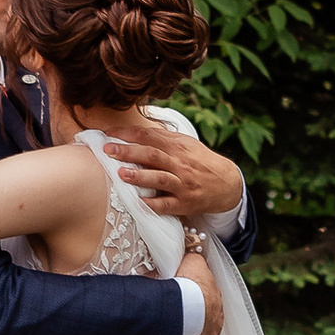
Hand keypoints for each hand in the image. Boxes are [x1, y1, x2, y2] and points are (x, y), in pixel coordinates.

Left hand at [106, 120, 243, 225]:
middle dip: (128, 152)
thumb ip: (163, 138)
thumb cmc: (199, 162)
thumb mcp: (186, 144)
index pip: (149, 136)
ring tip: (120, 174)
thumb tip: (136, 129)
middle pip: (152, 154)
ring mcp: (182, 184)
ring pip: (159, 178)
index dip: (128, 134)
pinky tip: (139, 203)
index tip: (108, 134)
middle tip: (108, 151)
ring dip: (139, 176)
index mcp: (177, 146)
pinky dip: (153, 204)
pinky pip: (167, 204)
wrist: (226, 184)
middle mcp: (179, 163)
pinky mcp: (185, 203)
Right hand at [178, 250, 224, 334]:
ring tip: (187, 328)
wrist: (186, 304)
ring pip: (209, 329)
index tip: (188, 293)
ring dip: (200, 329)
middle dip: (199, 311)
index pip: (207, 291)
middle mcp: (216, 310)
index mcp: (212, 291)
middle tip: (185, 311)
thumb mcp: (191, 262)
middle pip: (209, 310)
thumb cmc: (187, 283)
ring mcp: (212, 328)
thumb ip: (192, 258)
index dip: (197, 292)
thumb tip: (189, 253)